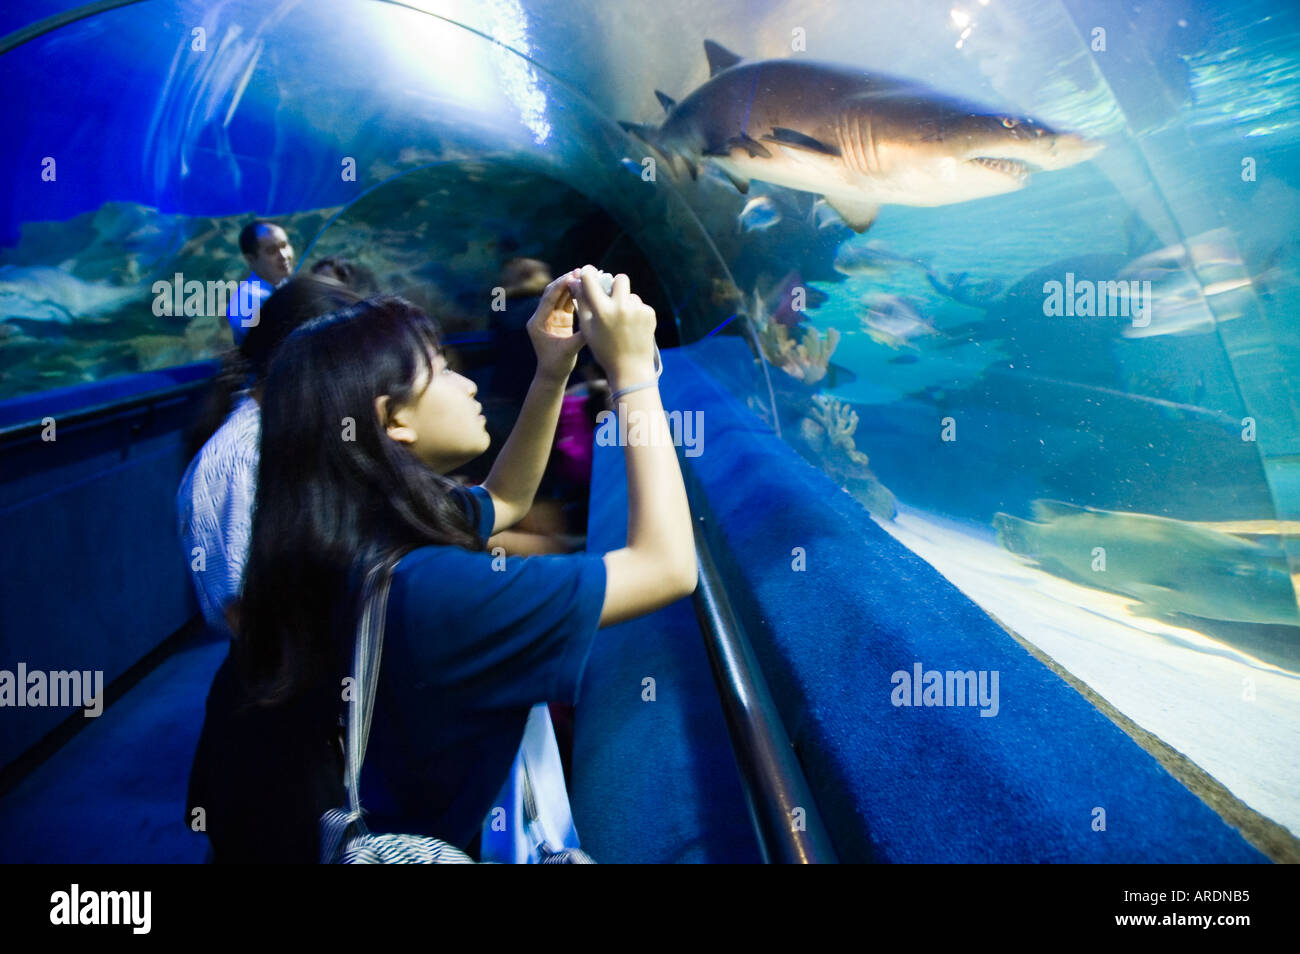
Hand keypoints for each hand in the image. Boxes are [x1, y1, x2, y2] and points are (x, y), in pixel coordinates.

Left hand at [526, 269, 585, 380]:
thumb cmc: (557, 365)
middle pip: (553, 293)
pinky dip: (576, 296)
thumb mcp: (569, 350)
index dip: (561, 285)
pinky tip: (587, 288)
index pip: (549, 298)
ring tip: (586, 276)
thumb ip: (581, 336)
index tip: (573, 275)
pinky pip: (567, 304)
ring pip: (561, 296)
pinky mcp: (559, 320)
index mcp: (538, 322)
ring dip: (572, 287)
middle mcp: (541, 317)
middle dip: (566, 281)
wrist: (553, 374)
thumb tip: (595, 323)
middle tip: (581, 271)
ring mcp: (550, 317)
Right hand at [569, 265, 656, 381]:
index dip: (588, 272)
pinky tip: (632, 328)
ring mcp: (637, 310)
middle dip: (615, 284)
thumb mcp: (587, 328)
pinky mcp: (649, 314)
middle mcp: (620, 307)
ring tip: (622, 323)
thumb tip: (576, 282)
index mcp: (602, 310)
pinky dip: (635, 313)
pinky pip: (640, 305)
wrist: (631, 368)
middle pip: (620, 278)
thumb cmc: (604, 349)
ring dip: (625, 302)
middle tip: (612, 296)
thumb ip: (581, 303)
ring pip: (630, 294)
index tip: (588, 272)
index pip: (591, 279)